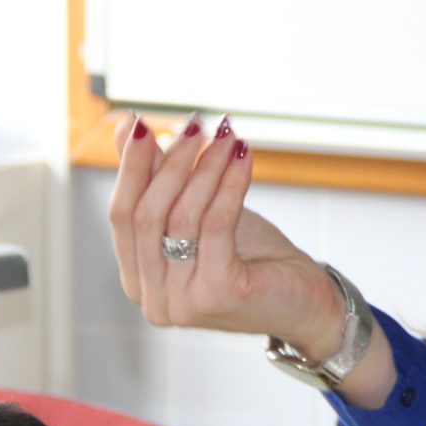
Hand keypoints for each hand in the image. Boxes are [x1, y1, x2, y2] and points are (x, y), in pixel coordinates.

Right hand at [106, 113, 348, 357]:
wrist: (303, 301)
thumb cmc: (250, 257)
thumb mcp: (197, 213)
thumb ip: (159, 178)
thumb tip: (127, 127)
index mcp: (137, 280)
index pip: (121, 215)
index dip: (130, 166)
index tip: (142, 122)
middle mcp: (152, 299)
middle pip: (146, 216)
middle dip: (171, 162)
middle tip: (194, 124)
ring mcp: (183, 303)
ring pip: (182, 218)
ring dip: (206, 167)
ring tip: (226, 135)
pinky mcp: (218, 294)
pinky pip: (216, 225)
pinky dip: (229, 185)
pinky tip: (243, 157)